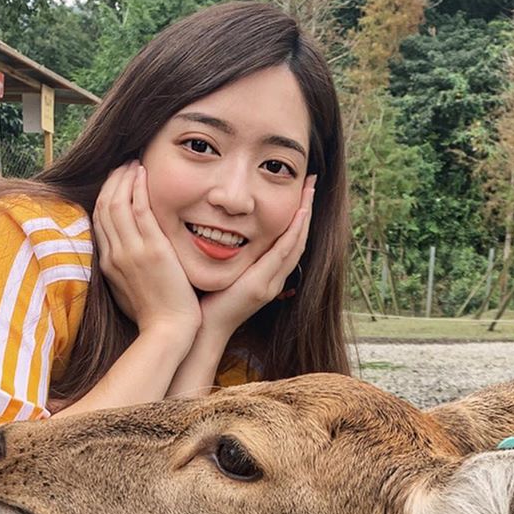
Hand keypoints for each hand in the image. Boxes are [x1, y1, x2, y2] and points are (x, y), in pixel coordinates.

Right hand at [92, 163, 200, 338]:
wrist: (168, 330)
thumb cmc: (155, 315)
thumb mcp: (130, 291)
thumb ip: (125, 270)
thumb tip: (124, 259)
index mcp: (108, 264)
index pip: (99, 221)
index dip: (105, 197)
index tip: (116, 182)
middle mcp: (115, 255)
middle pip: (103, 207)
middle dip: (112, 182)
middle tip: (124, 165)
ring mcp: (131, 251)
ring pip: (117, 203)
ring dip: (124, 178)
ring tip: (134, 163)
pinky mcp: (151, 249)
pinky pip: (139, 208)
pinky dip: (138, 187)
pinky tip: (143, 173)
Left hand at [196, 176, 316, 339]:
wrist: (203, 331)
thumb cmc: (207, 304)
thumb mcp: (225, 276)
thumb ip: (232, 258)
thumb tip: (223, 234)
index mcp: (267, 277)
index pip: (289, 243)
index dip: (298, 219)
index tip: (300, 194)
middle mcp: (274, 280)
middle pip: (299, 240)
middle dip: (306, 210)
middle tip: (311, 183)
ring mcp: (270, 283)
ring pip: (296, 244)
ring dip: (305, 215)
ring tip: (309, 189)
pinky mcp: (260, 284)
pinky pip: (283, 253)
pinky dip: (294, 232)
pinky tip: (299, 212)